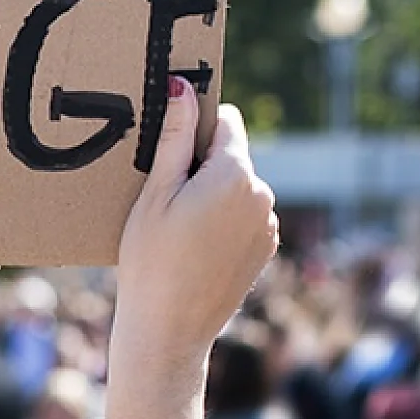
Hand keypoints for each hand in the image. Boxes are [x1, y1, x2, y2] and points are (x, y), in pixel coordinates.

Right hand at [113, 80, 277, 372]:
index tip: (170, 152)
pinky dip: (223, 223)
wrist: (169, 330)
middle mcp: (262, 194)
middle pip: (231, 157)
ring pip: (238, 189)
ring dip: (213, 196)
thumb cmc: (151, 261)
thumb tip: (182, 88)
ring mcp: (268, 224)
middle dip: (202, 166)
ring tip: (178, 232)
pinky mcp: (265, 249)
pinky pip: (244, 218)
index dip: (195, 129)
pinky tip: (195, 250)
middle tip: (164, 202)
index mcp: (236, 174)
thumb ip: (173, 139)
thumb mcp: (155, 195)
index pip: (225, 121)